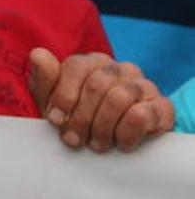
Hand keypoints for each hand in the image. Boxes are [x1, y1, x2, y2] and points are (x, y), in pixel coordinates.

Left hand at [28, 48, 173, 152]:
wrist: (116, 144)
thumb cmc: (78, 117)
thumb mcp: (53, 101)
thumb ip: (44, 79)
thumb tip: (37, 54)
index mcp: (92, 62)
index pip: (75, 67)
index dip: (62, 96)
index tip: (54, 120)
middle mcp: (120, 68)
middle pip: (96, 85)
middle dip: (80, 117)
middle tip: (73, 140)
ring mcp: (143, 85)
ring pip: (119, 98)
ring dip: (102, 127)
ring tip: (96, 144)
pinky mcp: (162, 107)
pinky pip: (141, 114)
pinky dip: (126, 133)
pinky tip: (120, 144)